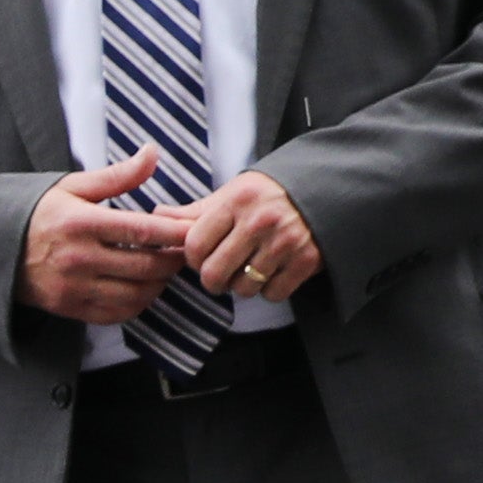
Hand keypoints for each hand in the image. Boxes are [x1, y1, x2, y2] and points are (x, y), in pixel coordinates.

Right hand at [20, 150, 193, 324]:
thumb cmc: (38, 214)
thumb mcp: (73, 187)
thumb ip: (117, 175)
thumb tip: (152, 154)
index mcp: (81, 223)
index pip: (143, 230)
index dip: (176, 232)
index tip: (194, 230)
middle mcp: (78, 258)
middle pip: (146, 266)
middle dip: (173, 260)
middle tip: (184, 251)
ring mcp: (73, 287)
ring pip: (136, 294)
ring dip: (159, 284)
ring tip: (164, 269)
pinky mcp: (70, 307)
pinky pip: (117, 314)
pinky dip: (138, 303)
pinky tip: (142, 288)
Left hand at [178, 167, 318, 303]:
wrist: (326, 189)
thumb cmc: (269, 194)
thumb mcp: (232, 193)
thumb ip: (195, 212)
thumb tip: (156, 216)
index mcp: (236, 201)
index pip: (194, 245)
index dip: (193, 258)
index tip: (201, 257)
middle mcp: (260, 221)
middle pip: (214, 274)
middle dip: (213, 279)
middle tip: (220, 273)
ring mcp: (285, 242)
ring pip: (243, 288)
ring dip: (242, 285)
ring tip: (249, 268)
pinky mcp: (307, 260)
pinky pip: (273, 294)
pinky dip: (269, 290)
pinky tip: (272, 272)